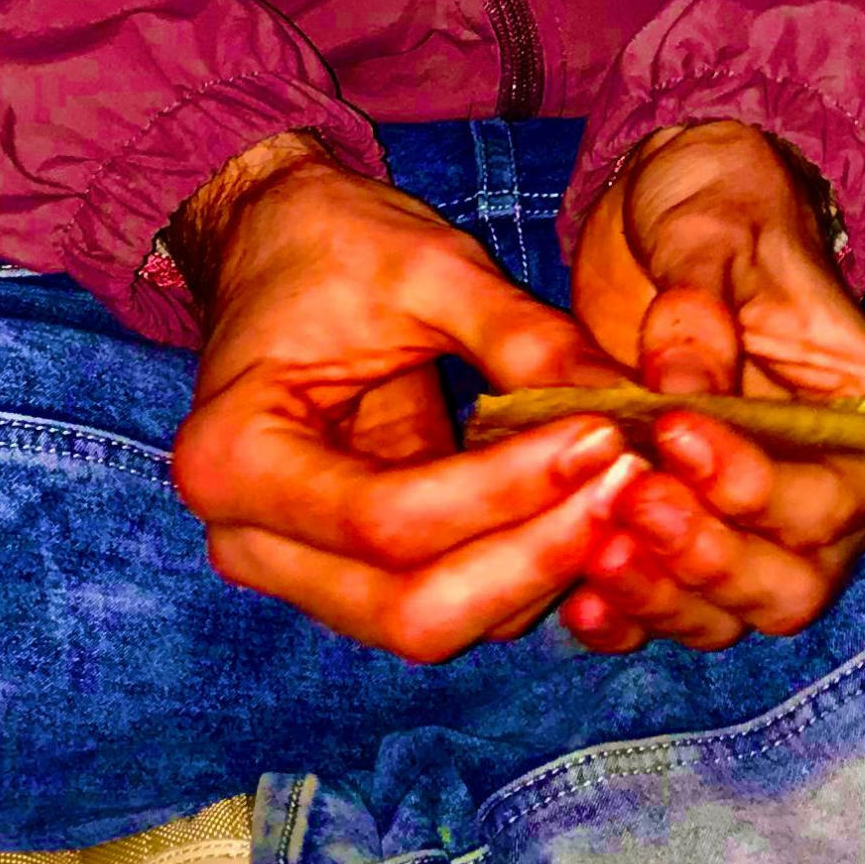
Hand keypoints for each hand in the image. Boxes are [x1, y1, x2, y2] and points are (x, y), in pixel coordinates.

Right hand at [168, 134, 643, 660]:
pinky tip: (586, 511)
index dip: (508, 489)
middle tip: (629, 485)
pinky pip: (443, 599)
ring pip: (434, 622)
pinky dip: (520, 569)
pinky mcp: (344, 573)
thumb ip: (524, 340)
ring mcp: (293, 570)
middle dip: (533, 558)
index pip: (388, 520)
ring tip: (624, 495)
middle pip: (411, 608)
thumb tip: (631, 407)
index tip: (604, 436)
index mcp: (233, 458)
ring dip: (538, 573)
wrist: (274, 242)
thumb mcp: (430, 267)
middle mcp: (248, 540)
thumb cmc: (334, 243)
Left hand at [563, 121, 864, 651]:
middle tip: (632, 500)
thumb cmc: (723, 208)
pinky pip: (670, 606)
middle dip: (712, 559)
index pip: (834, 497)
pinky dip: (629, 616)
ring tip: (594, 551)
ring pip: (731, 613)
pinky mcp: (686, 535)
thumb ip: (701, 309)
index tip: (675, 428)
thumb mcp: (713, 233)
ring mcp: (756, 526)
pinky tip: (577, 602)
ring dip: (665, 595)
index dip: (758, 485)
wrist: (672, 212)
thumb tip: (681, 389)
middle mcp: (829, 495)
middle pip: (793, 583)